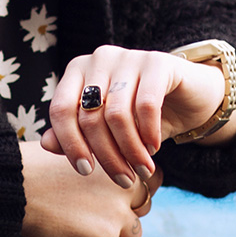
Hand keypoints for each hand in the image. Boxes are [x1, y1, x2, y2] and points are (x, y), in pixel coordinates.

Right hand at [20, 140, 146, 236]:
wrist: (14, 185)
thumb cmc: (37, 165)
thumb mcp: (78, 149)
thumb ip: (104, 162)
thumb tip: (118, 177)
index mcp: (123, 160)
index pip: (151, 178)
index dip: (134, 187)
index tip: (115, 191)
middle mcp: (128, 185)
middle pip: (145, 206)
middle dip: (125, 211)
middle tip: (93, 209)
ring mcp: (119, 213)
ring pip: (132, 233)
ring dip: (112, 231)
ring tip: (79, 220)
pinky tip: (68, 229)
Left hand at [41, 44, 235, 186]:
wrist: (189, 97)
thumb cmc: (140, 116)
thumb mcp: (106, 129)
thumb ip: (75, 134)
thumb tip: (46, 144)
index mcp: (78, 70)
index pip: (60, 110)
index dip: (70, 144)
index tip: (86, 172)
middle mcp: (99, 58)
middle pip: (89, 116)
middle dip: (106, 155)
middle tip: (123, 180)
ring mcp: (128, 56)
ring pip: (117, 114)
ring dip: (130, 151)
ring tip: (141, 170)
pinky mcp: (158, 62)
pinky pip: (146, 104)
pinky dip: (149, 133)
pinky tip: (154, 148)